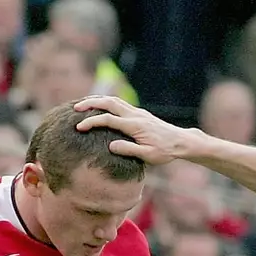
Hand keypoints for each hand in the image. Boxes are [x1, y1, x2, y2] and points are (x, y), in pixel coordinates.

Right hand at [72, 95, 191, 165]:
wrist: (180, 141)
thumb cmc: (165, 152)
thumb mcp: (148, 156)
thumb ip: (129, 150)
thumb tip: (110, 146)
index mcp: (135, 126)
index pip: (108, 120)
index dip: (92, 122)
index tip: (79, 128)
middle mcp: (135, 115)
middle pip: (109, 103)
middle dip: (90, 104)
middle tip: (75, 109)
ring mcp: (137, 112)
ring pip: (113, 100)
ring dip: (97, 100)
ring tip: (82, 105)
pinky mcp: (139, 113)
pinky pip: (119, 103)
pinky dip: (106, 103)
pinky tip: (98, 107)